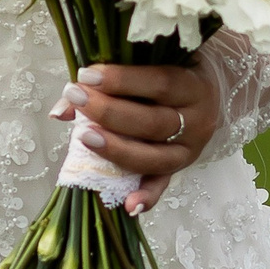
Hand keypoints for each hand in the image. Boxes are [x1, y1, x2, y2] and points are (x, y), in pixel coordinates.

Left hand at [48, 61, 218, 214]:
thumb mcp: (148, 64)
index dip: (122, 80)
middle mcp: (197, 120)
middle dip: (109, 112)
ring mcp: (190, 149)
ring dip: (117, 149)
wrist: (207, 90)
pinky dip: (147, 197)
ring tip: (84, 138)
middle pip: (153, 122)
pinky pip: (163, 185)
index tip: (87, 76)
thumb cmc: (165, 72)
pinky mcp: (179, 169)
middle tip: (77, 98)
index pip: (159, 83)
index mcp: (192, 86)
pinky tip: (129, 204)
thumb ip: (107, 79)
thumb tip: (61, 110)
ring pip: (155, 157)